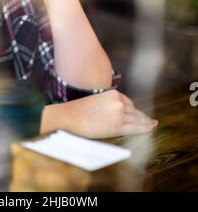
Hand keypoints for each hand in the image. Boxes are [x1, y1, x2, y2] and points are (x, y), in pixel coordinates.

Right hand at [41, 90, 157, 138]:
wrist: (70, 117)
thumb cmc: (79, 110)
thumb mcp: (96, 100)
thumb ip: (108, 104)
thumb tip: (117, 112)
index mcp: (113, 94)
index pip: (127, 102)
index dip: (134, 110)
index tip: (139, 113)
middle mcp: (119, 102)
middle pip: (134, 111)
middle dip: (143, 116)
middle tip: (152, 121)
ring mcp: (120, 114)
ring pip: (137, 119)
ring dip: (146, 123)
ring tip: (152, 125)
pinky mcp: (118, 126)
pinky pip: (135, 128)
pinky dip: (145, 129)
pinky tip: (150, 128)